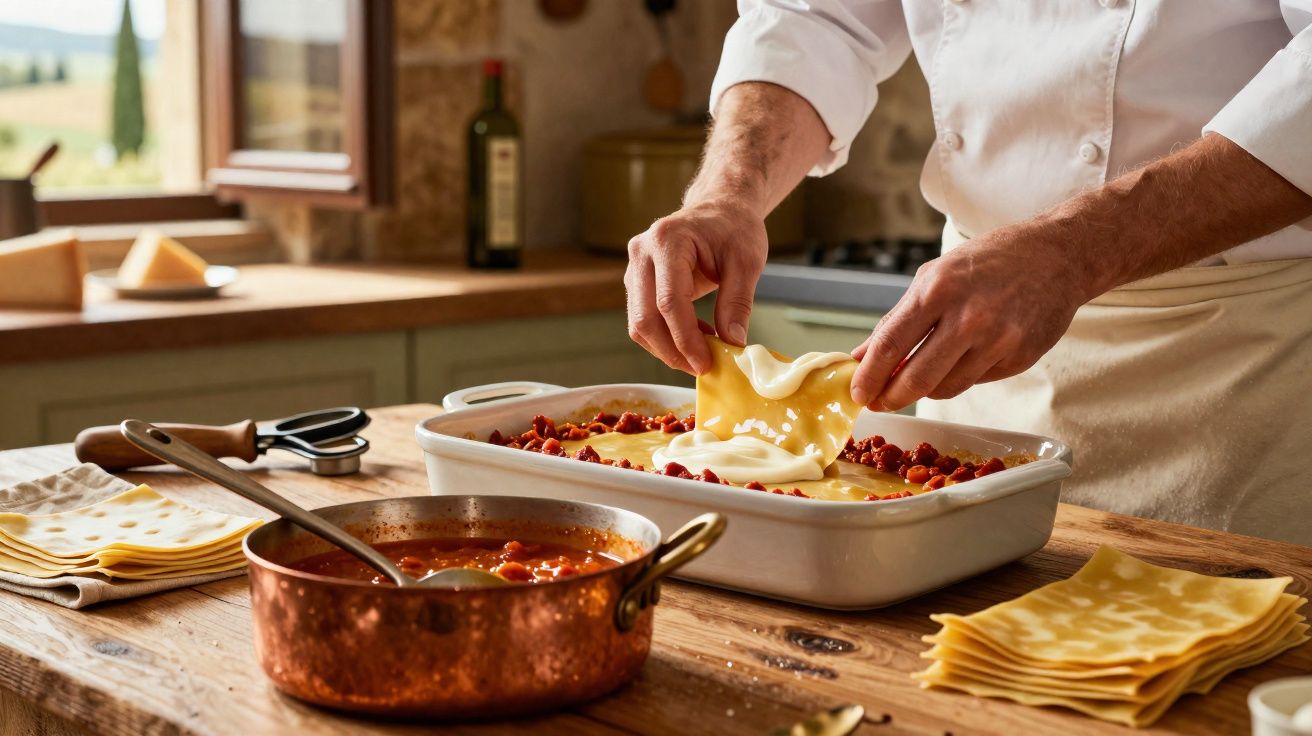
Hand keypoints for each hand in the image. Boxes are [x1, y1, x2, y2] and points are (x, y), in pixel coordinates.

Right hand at [624, 199, 767, 373]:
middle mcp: (642, 252)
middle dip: (672, 351)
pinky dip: (667, 336)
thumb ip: (738, 301)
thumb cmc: (734, 228)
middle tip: (701, 368)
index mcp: (667, 240)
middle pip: (645, 317)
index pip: (669, 301)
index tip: (705, 363)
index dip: (685, 338)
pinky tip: (695, 337)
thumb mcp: (747, 261)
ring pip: (639, 323)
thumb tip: (732, 343)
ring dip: (667, 348)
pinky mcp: (637, 281)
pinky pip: (644, 318)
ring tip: (701, 354)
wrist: (720, 209)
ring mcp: (635, 267)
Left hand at [850, 224, 1087, 409]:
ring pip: (945, 387)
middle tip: (879, 402)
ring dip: (924, 390)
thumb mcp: (935, 276)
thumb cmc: (988, 261)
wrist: (1057, 256)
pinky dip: (959, 377)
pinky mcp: (1019, 357)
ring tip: (916, 380)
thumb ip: (897, 320)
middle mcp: (968, 317)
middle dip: (890, 397)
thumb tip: (861, 357)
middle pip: (916, 378)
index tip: (858, 393)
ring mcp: (998, 340)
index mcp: (938, 289)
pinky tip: (961, 359)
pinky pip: (976, 381)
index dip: (869, 376)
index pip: (891, 345)